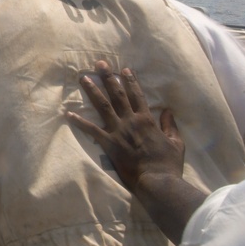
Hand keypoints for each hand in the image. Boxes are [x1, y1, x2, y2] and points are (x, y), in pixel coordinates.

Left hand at [67, 60, 207, 244]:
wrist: (158, 181)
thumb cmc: (168, 164)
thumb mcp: (176, 143)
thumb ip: (170, 126)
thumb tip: (168, 111)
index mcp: (147, 120)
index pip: (138, 96)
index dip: (131, 82)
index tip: (125, 69)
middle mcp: (131, 121)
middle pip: (118, 95)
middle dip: (109, 78)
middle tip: (100, 64)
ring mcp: (118, 131)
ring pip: (103, 106)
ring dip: (92, 91)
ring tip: (83, 78)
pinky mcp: (108, 144)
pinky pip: (91, 130)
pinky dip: (79, 121)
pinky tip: (68, 113)